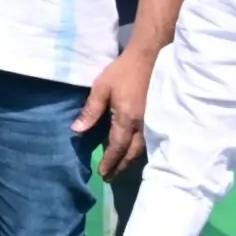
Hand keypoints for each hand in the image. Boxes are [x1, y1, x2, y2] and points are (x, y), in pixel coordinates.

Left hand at [74, 43, 156, 176]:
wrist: (150, 58)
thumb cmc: (123, 72)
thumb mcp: (101, 88)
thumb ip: (90, 111)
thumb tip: (77, 130)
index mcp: (126, 119)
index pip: (117, 147)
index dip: (110, 161)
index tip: (103, 174)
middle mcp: (142, 126)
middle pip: (132, 153)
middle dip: (121, 166)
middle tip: (110, 177)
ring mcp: (153, 122)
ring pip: (142, 149)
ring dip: (130, 160)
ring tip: (120, 167)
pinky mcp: (158, 117)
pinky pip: (149, 140)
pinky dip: (139, 150)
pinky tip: (133, 151)